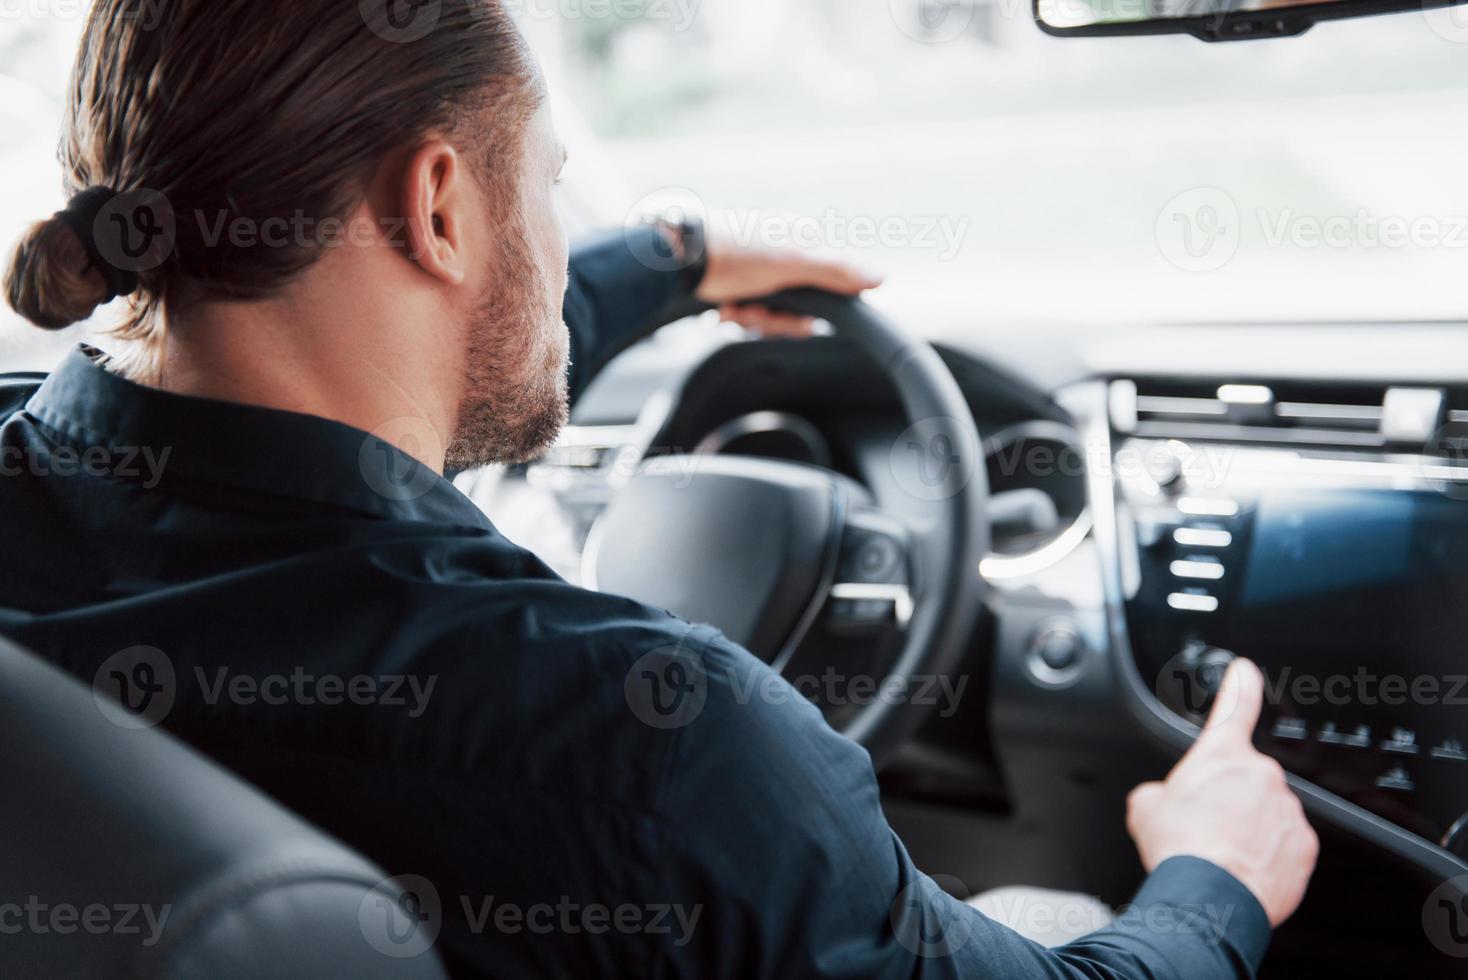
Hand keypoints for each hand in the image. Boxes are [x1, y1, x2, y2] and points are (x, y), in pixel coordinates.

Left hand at [692, 230, 882, 336]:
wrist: (679, 257)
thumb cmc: (735, 252)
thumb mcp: (792, 262)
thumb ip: (836, 271)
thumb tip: (880, 279)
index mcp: (805, 241)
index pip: (828, 292)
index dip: (807, 315)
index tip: (791, 318)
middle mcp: (785, 252)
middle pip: (797, 307)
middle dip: (773, 318)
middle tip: (752, 309)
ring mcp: (759, 266)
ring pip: (771, 311)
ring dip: (752, 318)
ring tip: (734, 306)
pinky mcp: (736, 278)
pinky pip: (748, 308)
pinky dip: (736, 312)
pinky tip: (723, 306)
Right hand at [1126, 659, 1318, 927]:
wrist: (1210, 895)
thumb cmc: (1179, 847)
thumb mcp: (1144, 806)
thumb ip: (1160, 790)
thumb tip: (1162, 800)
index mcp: (1220, 755)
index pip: (1234, 706)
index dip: (1240, 685)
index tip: (1246, 671)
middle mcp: (1260, 774)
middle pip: (1244, 779)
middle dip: (1228, 799)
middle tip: (1205, 827)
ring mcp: (1286, 809)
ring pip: (1266, 813)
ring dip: (1248, 829)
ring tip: (1221, 855)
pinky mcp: (1304, 846)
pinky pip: (1285, 844)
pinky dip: (1267, 856)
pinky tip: (1242, 870)